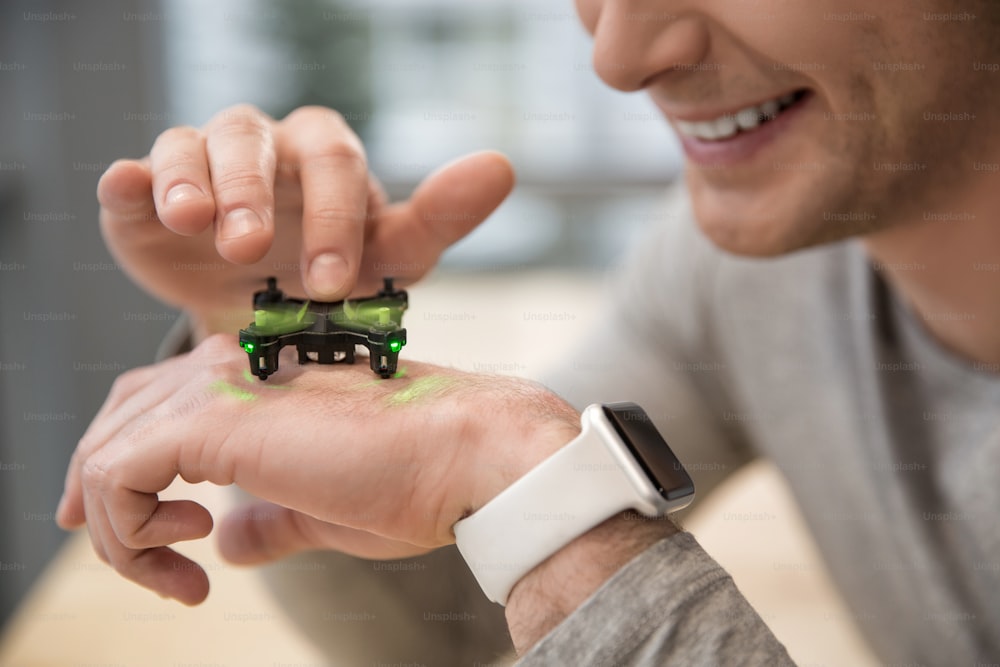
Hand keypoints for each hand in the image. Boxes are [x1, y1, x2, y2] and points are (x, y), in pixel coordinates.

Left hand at [56, 336, 578, 604]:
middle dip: (99, 492)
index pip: (157, 403)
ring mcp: (219, 389)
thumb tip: (229, 543)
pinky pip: (120, 475)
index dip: (125, 463)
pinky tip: (187, 556)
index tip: (153, 537)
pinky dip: (128, 529)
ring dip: (121, 531)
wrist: (467, 454)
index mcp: (258, 379)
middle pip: (118, 417)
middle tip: (131, 556)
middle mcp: (230, 368)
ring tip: (178, 576)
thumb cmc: (415, 482)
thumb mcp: (320, 511)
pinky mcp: (215, 423)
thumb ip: (268, 518)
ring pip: (107, 452)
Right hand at [99, 104, 514, 339]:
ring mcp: (202, 164)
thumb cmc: (337, 277)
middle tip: (250, 250)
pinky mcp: (147, 195)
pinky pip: (135, 173)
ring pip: (190, 145)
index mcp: (327, 156)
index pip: (335, 163)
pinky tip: (126, 190)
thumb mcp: (392, 259)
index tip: (330, 282)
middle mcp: (265, 147)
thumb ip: (441, 218)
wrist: (265, 313)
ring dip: (190, 181)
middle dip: (253, 193)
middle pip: (254, 143)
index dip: (334, 216)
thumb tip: (501, 165)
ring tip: (190, 221)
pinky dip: (130, 182)